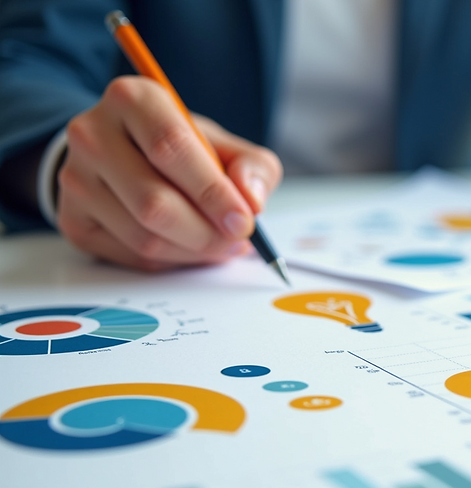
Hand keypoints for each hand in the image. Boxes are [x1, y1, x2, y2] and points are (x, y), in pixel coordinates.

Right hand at [58, 76, 282, 270]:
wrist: (124, 153)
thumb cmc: (181, 148)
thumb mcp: (224, 144)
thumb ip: (253, 167)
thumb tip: (252, 200)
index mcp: (132, 99)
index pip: (171, 147)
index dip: (213, 192)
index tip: (244, 220)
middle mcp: (92, 135)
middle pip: (154, 202)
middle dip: (207, 232)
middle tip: (238, 240)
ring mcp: (75, 179)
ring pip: (144, 237)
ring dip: (194, 251)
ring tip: (221, 244)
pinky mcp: (72, 219)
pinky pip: (131, 256)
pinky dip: (172, 261)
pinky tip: (189, 247)